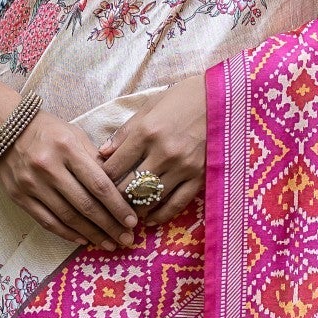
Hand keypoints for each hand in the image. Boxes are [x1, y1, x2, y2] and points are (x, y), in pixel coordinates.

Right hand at [0, 110, 139, 250]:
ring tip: (109, 244)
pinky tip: (83, 240)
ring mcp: (32, 184)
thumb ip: (95, 159)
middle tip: (127, 240)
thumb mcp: (74, 134)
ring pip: (67, 217)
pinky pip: (47, 221)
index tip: (133, 221)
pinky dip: (67, 233)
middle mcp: (49, 167)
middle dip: (110, 226)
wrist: (1, 127)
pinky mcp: (19, 196)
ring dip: (92, 235)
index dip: (117, 206)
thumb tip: (119, 186)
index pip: (98, 184)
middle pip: (85, 205)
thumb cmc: (46, 130)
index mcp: (67, 148)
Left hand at [98, 74, 206, 227]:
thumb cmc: (182, 99)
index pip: (114, 166)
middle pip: (128, 187)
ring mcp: (182, 166)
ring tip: (125, 214)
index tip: (96, 186)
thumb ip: (125, 133)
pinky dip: (160, 215)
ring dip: (134, 209)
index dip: (101, 179)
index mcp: (146, 132)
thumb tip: (102, 154)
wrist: (221, 98)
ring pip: (150, 198)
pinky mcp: (199, 176)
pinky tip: (150, 219)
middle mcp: (162, 152)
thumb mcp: (149, 107)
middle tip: (107, 206)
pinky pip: (176, 203)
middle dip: (114, 199)